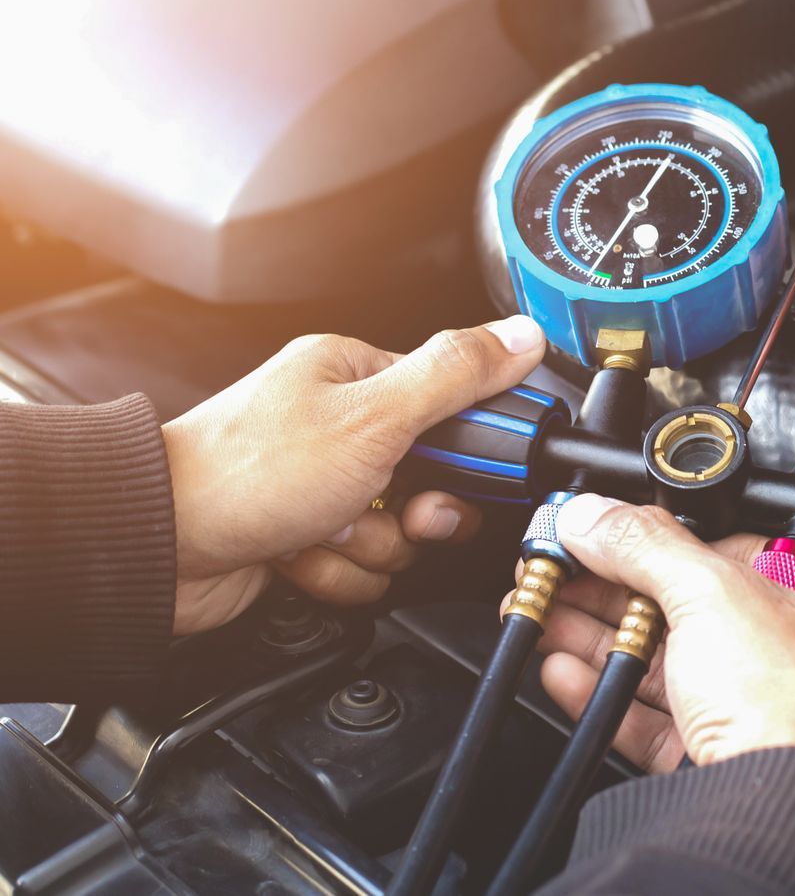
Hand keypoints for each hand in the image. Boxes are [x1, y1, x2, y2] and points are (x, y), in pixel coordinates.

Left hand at [162, 315, 546, 633]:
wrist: (158, 549)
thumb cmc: (245, 472)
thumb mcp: (373, 415)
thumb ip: (455, 376)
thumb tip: (520, 336)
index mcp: (353, 377)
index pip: (452, 406)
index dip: (469, 450)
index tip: (464, 472)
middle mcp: (337, 429)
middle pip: (432, 480)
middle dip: (414, 513)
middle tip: (394, 511)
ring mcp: (320, 489)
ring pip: (398, 534)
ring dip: (369, 546)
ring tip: (323, 530)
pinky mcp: (304, 541)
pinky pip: (360, 568)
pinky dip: (336, 573)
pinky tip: (299, 554)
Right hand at [524, 497, 794, 787]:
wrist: (773, 816)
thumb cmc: (793, 711)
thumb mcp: (712, 594)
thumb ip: (647, 546)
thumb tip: (599, 516)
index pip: (751, 554)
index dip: (680, 541)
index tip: (621, 532)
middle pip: (702, 611)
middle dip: (622, 592)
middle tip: (570, 572)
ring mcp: (770, 721)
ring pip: (675, 668)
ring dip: (605, 640)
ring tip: (551, 614)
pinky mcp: (724, 767)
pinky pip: (659, 722)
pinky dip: (610, 694)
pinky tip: (566, 672)